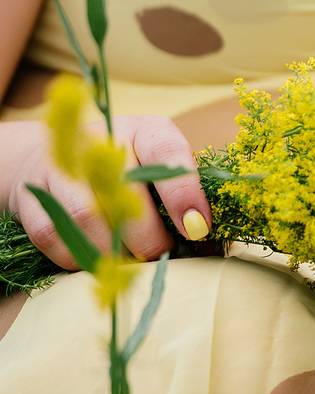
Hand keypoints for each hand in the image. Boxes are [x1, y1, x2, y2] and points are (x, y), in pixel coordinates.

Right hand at [4, 116, 210, 268]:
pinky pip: (55, 236)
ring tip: (133, 261)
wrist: (49, 155)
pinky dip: (79, 256)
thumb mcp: (160, 166)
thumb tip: (204, 237)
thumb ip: (181, 194)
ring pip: (86, 217)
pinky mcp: (32, 197)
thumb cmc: (126, 168)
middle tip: (163, 253)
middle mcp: (99, 143)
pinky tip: (98, 258)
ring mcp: (60, 168)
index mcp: (144, 132)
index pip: (166, 153)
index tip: (198, 227)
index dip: (184, 193)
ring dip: (115, 250)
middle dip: (149, 236)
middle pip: (124, 193)